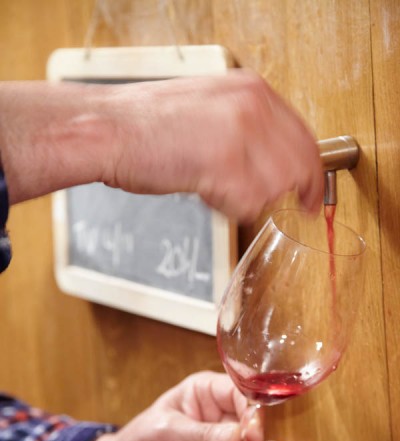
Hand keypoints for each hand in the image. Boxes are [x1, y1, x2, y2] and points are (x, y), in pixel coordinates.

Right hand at [104, 70, 323, 220]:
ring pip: (276, 189)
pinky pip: (248, 204)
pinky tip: (207, 194)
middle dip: (293, 193)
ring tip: (220, 191)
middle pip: (300, 166)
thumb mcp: (209, 109)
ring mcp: (239, 134)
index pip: (303, 137)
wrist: (109, 130)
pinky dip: (230, 209)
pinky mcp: (223, 164)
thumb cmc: (146, 124)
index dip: (311, 172)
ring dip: (250, 199)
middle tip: (292, 208)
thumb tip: (271, 159)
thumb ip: (246, 128)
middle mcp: (252, 106)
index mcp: (251, 90)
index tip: (312, 192)